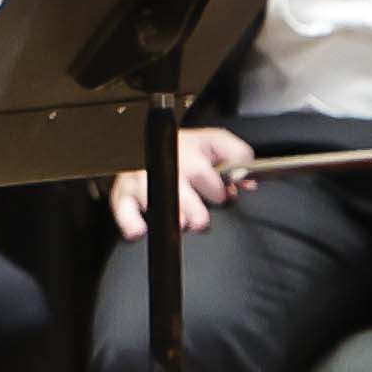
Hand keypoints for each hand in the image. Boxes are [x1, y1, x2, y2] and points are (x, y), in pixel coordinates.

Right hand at [109, 122, 263, 240]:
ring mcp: (142, 178)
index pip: (204, 173)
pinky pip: (122, 207)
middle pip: (177, 186)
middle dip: (191, 207)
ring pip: (150, 195)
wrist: (152, 143)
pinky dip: (129, 220)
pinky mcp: (124, 191)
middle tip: (200, 221)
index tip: (223, 196)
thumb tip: (249, 179)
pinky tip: (140, 230)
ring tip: (180, 225)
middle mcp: (164, 165)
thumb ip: (237, 155)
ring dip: (166, 214)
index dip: (216, 189)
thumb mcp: (215, 141)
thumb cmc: (186, 147)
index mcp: (189, 152)